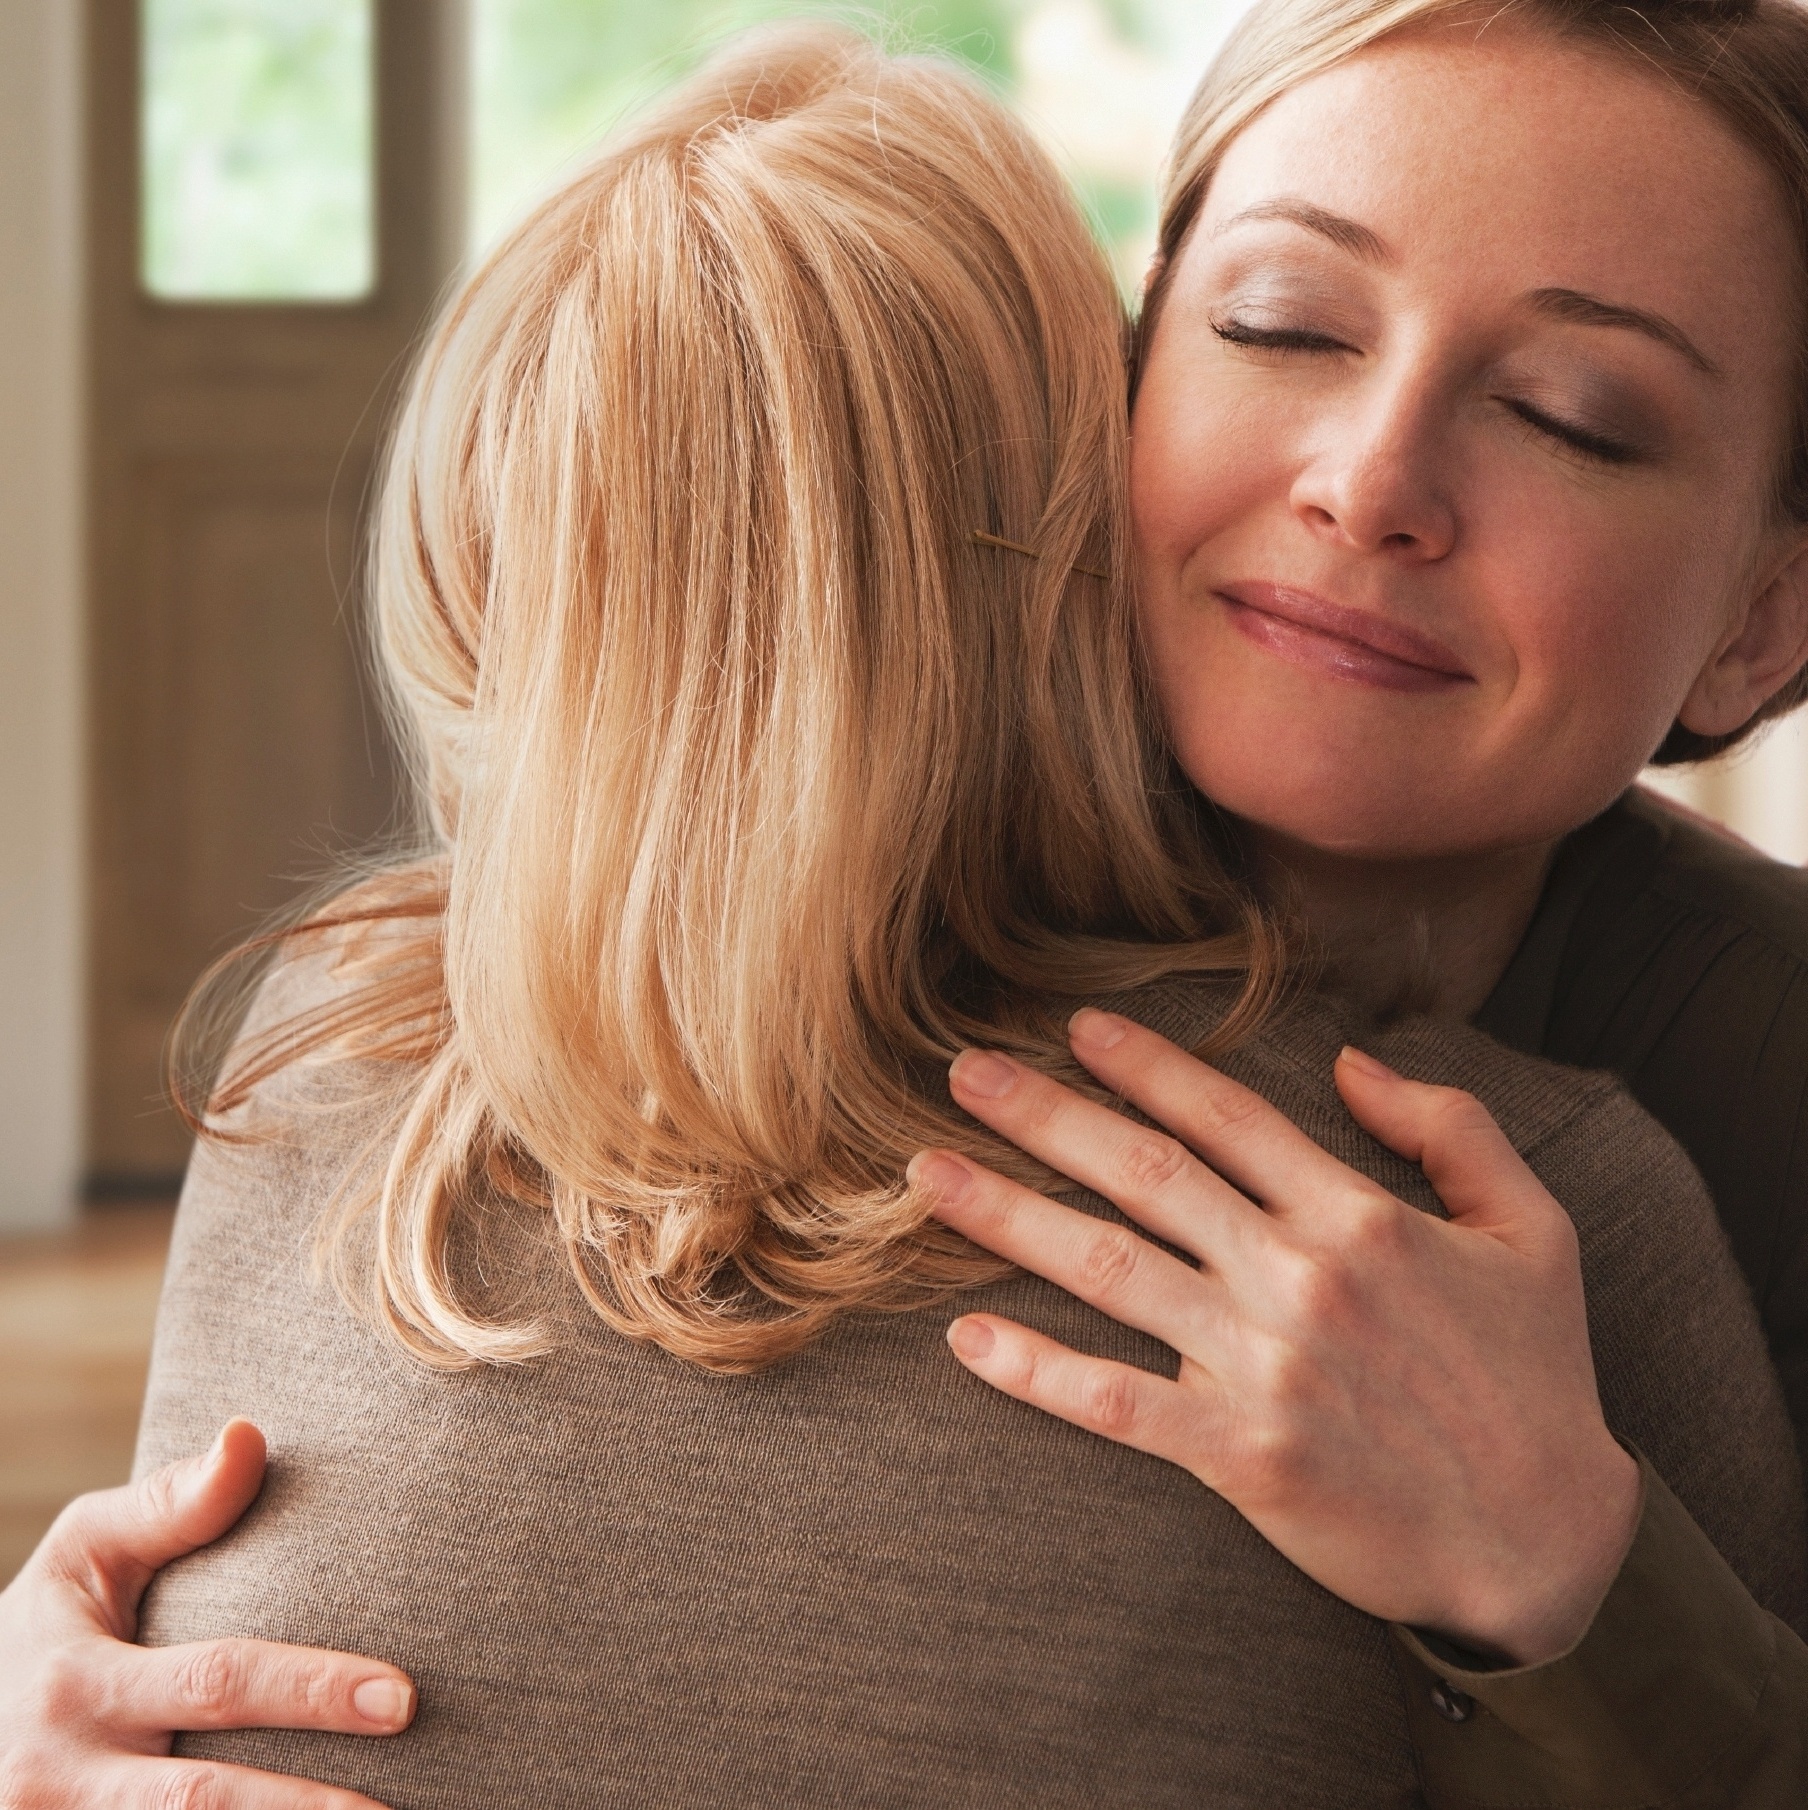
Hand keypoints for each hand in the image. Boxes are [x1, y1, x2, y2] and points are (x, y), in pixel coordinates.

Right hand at [0, 1419, 411, 1807]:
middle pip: (202, 1802)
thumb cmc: (44, 1627)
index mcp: (79, 1685)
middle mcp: (63, 1777)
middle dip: (308, 1809)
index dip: (311, 1692)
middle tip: (399, 1804)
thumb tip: (250, 1434)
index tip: (404, 1697)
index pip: (216, 1683)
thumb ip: (170, 1504)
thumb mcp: (82, 1555)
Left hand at [910, 1009, 1640, 1664]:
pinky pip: (1117, 1402)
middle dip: (1043, 1115)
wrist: (1547, 1544)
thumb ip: (1451, 1128)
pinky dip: (1038, 1370)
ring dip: (1008, 1219)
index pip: (1226, 1116)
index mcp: (1359, 1216)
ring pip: (1108, 1270)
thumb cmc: (1536, 1379)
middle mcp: (1298, 1278)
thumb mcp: (1533, 1229)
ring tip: (927, 1179)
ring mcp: (1262, 1367)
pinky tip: (967, 1339)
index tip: (1074, 1029)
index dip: (1144, 1065)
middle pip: (1144, 1173)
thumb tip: (1352, 1062)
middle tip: (961, 1073)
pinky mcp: (1240, 1455)